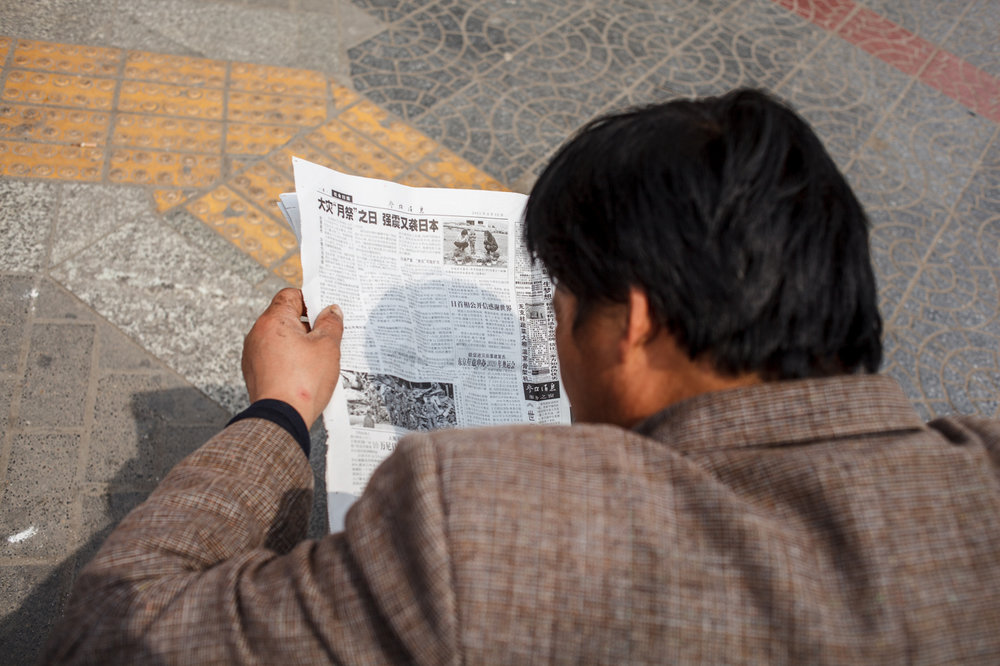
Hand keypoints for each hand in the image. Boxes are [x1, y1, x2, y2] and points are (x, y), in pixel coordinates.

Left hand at [242, 289, 343, 428]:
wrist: (281, 418)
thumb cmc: (304, 380)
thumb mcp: (328, 347)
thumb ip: (331, 324)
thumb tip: (331, 311)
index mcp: (272, 320)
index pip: (290, 295)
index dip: (310, 300)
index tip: (324, 313)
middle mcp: (257, 333)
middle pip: (285, 317)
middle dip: (307, 326)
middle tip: (327, 338)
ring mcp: (252, 354)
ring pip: (279, 339)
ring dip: (297, 344)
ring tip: (316, 360)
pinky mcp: (253, 372)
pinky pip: (273, 357)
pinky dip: (288, 360)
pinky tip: (303, 374)